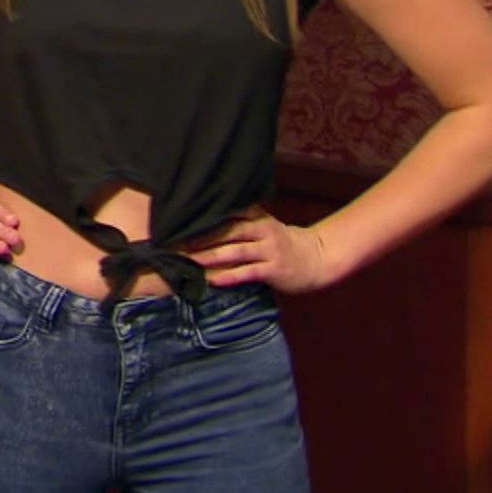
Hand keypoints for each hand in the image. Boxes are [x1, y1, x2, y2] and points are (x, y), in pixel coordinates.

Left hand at [188, 206, 331, 293]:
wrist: (316, 258)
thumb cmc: (280, 242)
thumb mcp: (263, 225)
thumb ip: (239, 221)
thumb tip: (201, 221)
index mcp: (257, 217)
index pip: (228, 212)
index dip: (203, 217)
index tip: (179, 221)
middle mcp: (262, 230)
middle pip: (228, 231)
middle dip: (201, 237)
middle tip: (176, 242)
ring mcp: (269, 250)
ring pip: (235, 252)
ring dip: (210, 256)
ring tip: (188, 261)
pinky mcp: (273, 269)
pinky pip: (247, 273)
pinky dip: (229, 276)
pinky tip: (212, 279)